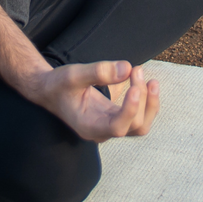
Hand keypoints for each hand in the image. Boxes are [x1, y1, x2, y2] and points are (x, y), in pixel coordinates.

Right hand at [23, 61, 158, 141]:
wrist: (51, 90)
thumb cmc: (59, 84)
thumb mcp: (73, 74)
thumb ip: (98, 71)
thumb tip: (127, 68)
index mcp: (88, 126)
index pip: (117, 128)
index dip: (131, 110)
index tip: (135, 87)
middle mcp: (102, 132)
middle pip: (135, 126)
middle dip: (142, 98)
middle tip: (137, 69)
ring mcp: (110, 128)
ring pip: (141, 125)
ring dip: (150, 103)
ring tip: (151, 80)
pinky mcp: (116, 119)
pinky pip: (139, 117)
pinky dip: (147, 102)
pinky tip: (148, 84)